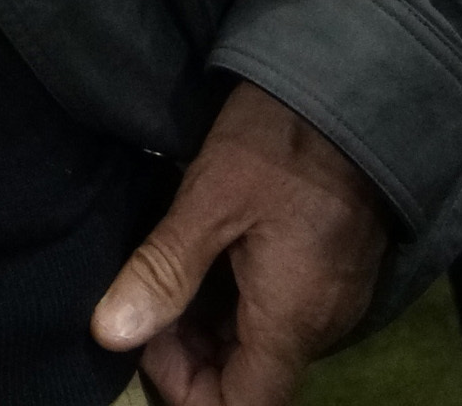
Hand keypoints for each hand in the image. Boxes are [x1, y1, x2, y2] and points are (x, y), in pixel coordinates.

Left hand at [92, 80, 391, 405]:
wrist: (352, 85)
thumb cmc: (279, 141)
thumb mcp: (209, 199)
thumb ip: (163, 272)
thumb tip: (109, 334)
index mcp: (293, 320)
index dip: (188, 389)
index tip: (148, 341)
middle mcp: (322, 324)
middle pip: (250, 376)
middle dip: (189, 350)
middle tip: (145, 287)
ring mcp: (333, 296)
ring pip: (262, 341)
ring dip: (210, 321)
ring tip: (169, 263)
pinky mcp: (333, 268)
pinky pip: (281, 308)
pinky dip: (237, 296)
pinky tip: (205, 250)